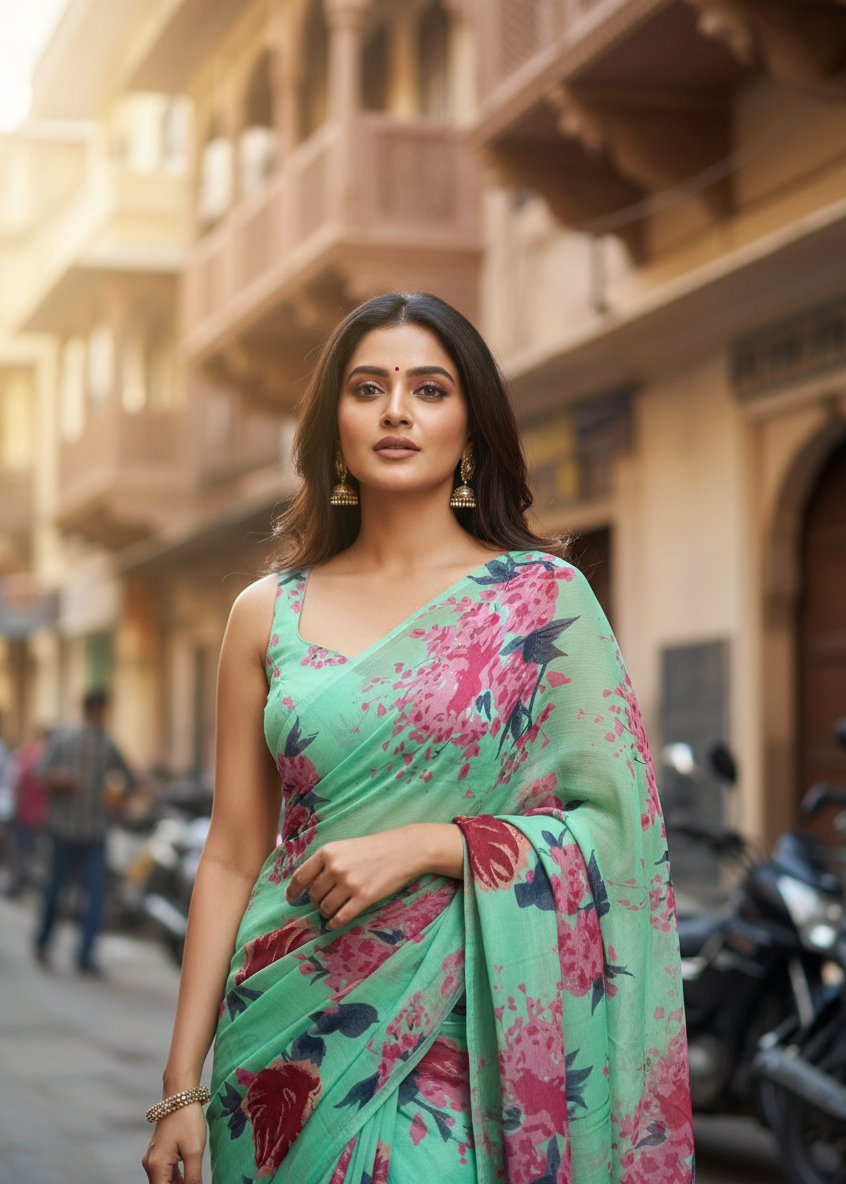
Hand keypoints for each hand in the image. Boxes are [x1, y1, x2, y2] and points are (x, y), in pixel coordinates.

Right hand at [142, 1102, 206, 1183]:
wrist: (181, 1094)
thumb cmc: (188, 1120)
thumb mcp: (194, 1151)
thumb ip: (193, 1178)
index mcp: (156, 1166)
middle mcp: (150, 1164)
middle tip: (195, 1182)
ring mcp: (153, 1157)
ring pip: (164, 1181)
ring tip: (194, 1181)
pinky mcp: (158, 1151)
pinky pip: (164, 1172)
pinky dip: (175, 1178)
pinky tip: (188, 1178)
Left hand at [285, 824, 461, 929]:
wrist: (404, 849)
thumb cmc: (374, 848)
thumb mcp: (345, 847)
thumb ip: (326, 863)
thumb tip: (307, 886)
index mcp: (328, 852)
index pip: (301, 876)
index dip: (293, 890)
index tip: (290, 899)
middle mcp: (335, 867)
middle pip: (313, 895)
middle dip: (316, 901)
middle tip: (324, 901)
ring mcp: (349, 883)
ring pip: (325, 908)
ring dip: (326, 912)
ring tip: (333, 910)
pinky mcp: (363, 897)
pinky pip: (340, 917)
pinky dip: (334, 923)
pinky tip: (334, 923)